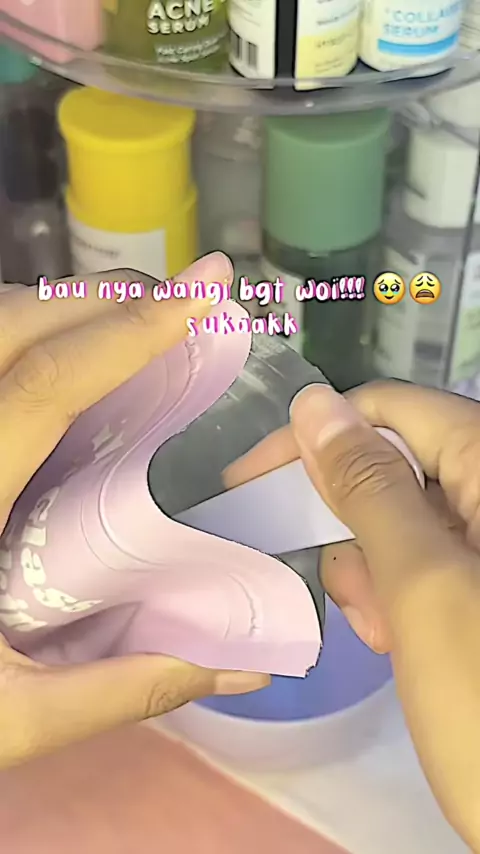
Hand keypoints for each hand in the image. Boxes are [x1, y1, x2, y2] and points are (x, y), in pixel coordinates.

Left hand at [0, 252, 268, 768]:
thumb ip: (125, 687)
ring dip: (60, 309)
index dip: (128, 333)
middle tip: (181, 301)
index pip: (46, 385)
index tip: (203, 298)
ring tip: (136, 318)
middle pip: (9, 328)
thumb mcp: (15, 716)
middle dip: (99, 299)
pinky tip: (68, 360)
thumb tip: (246, 665)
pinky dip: (27, 338)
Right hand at [225, 381, 479, 849]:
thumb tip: (315, 404)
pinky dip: (401, 596)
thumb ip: (367, 486)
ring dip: (376, 572)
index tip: (251, 483)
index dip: (315, 438)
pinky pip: (429, 561)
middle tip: (357, 597)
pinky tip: (401, 644)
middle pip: (398, 466)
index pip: (389, 410)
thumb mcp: (421, 586)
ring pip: (407, 520)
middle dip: (355, 527)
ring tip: (388, 636)